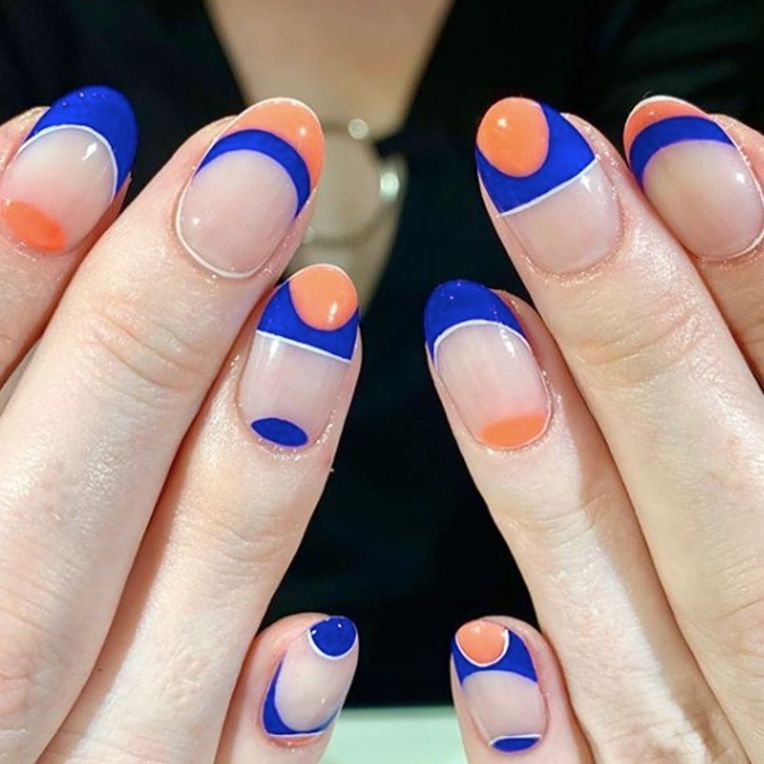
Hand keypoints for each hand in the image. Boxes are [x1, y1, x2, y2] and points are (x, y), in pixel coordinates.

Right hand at [0, 87, 359, 761]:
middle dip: (145, 338)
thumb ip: (4, 362)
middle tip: (256, 175)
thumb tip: (35, 170)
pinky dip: (261, 736)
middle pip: (38, 531)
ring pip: (147, 659)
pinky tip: (318, 635)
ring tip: (322, 313)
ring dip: (239, 489)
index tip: (88, 140)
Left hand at [427, 96, 763, 760]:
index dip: (755, 262)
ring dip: (554, 484)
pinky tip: (485, 647)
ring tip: (470, 327)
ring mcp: (725, 762)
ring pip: (638, 630)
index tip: (667, 144)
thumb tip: (720, 192)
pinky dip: (542, 742)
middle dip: (634, 324)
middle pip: (727, 488)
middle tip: (540, 179)